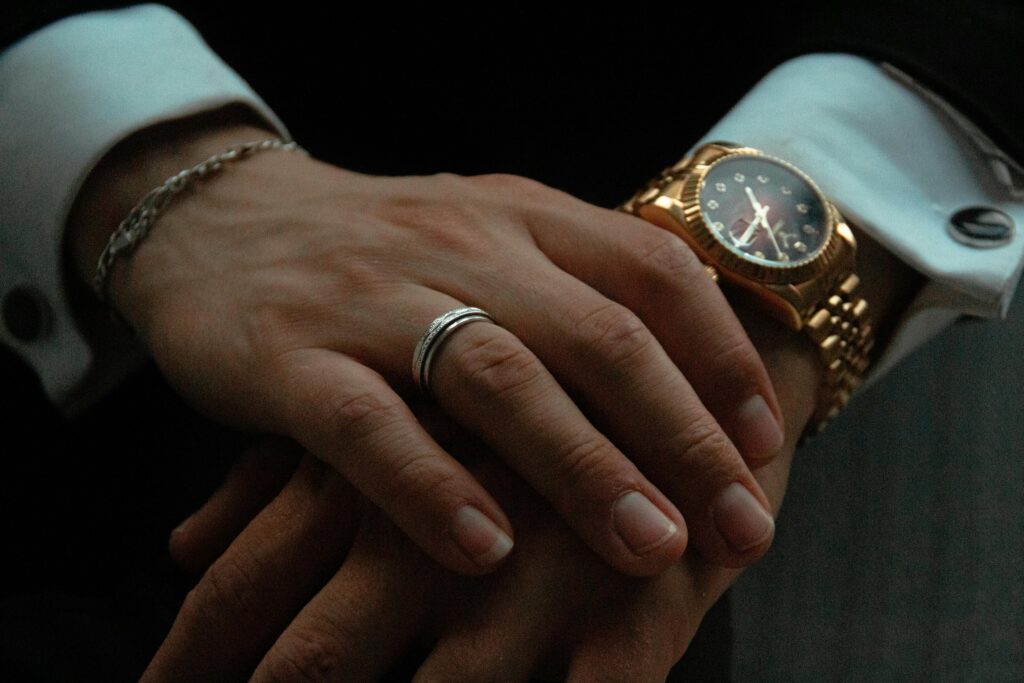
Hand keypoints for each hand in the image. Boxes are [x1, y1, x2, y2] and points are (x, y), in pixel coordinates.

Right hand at [69, 110, 783, 575]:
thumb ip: (565, 289)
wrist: (214, 220)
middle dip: (681, 436)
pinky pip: (367, 424)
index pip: (649, 270)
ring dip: (584, 467)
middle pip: (595, 334)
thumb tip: (683, 386)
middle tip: (738, 528)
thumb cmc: (373, 249)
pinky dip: (433, 488)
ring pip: (497, 376)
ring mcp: (370, 296)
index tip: (763, 444)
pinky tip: (487, 552)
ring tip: (650, 547)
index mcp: (518, 213)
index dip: (721, 357)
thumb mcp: (479, 237)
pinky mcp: (288, 354)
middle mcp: (458, 242)